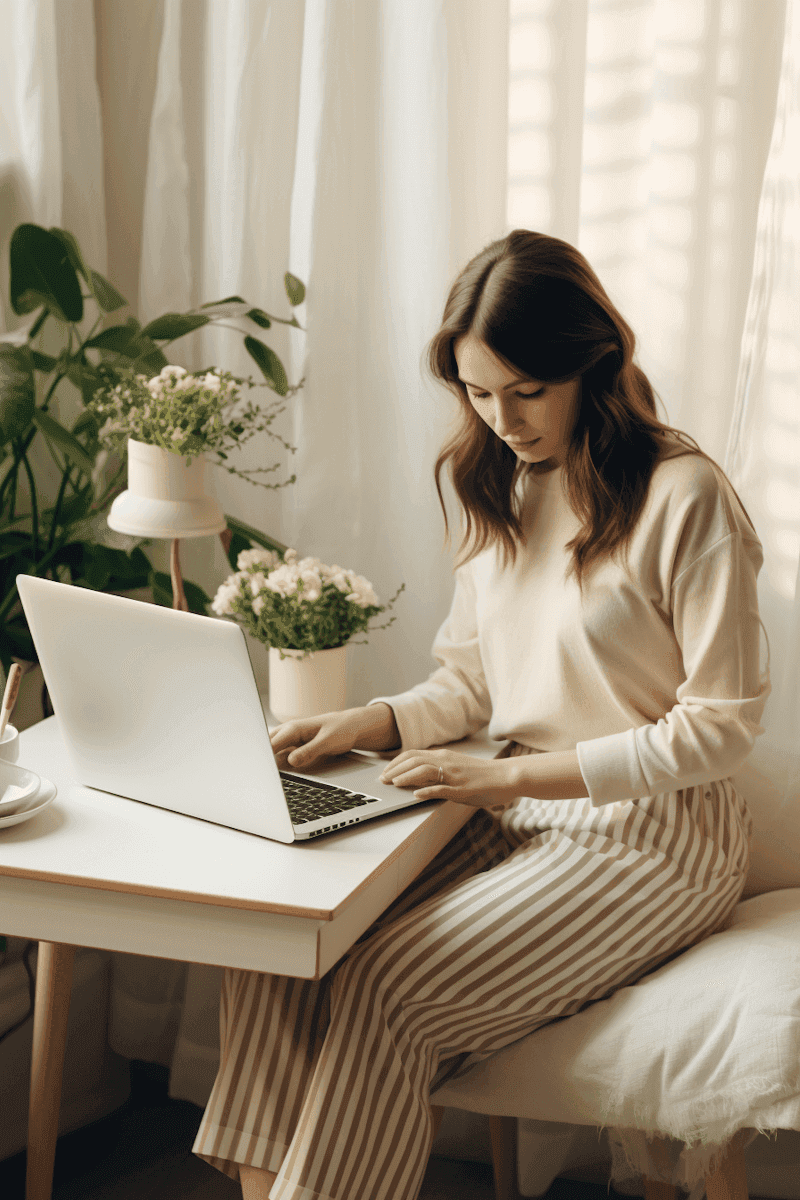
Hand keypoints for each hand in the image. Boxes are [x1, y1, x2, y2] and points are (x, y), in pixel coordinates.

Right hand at [270, 704, 400, 771]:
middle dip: (259, 758)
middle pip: (266, 746)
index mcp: (294, 728)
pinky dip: (276, 764)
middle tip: (254, 776)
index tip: (257, 768)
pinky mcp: (294, 747)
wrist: (351, 726)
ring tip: (260, 778)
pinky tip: (274, 774)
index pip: (271, 743)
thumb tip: (291, 761)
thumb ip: (309, 751)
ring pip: (272, 751)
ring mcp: (290, 740)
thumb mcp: (327, 741)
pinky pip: (280, 756)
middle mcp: (289, 733)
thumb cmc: (341, 729)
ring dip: (266, 762)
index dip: (262, 756)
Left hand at [379, 749, 519, 809]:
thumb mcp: (456, 768)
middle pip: (413, 760)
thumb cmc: (481, 775)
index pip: (413, 755)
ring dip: (406, 777)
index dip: (396, 763)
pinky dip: (426, 790)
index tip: (385, 771)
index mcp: (444, 756)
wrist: (506, 776)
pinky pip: (441, 788)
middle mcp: (446, 761)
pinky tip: (416, 795)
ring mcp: (454, 775)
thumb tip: (417, 779)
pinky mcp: (462, 788)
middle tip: (383, 779)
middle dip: (395, 769)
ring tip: (394, 784)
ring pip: (424, 770)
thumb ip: (438, 771)